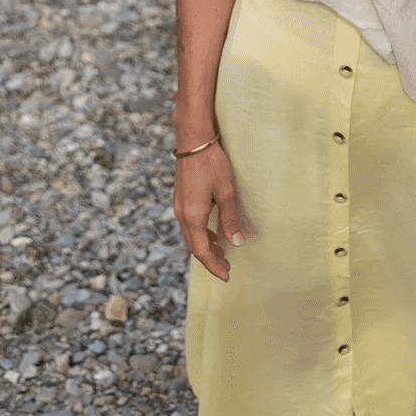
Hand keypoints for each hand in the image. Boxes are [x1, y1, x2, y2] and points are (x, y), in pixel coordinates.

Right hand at [174, 138, 244, 282]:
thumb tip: (236, 244)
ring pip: (191, 235)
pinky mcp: (181, 199)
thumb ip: (230, 219)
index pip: (202, 251)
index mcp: (192, 216)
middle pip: (194, 246)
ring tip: (222, 253)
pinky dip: (201, 234)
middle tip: (227, 269)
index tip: (226, 276)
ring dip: (206, 246)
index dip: (214, 266)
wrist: (193, 140)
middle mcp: (182, 214)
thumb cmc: (211, 163)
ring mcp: (179, 206)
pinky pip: (190, 224)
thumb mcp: (226, 192)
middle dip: (210, 259)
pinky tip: (213, 232)